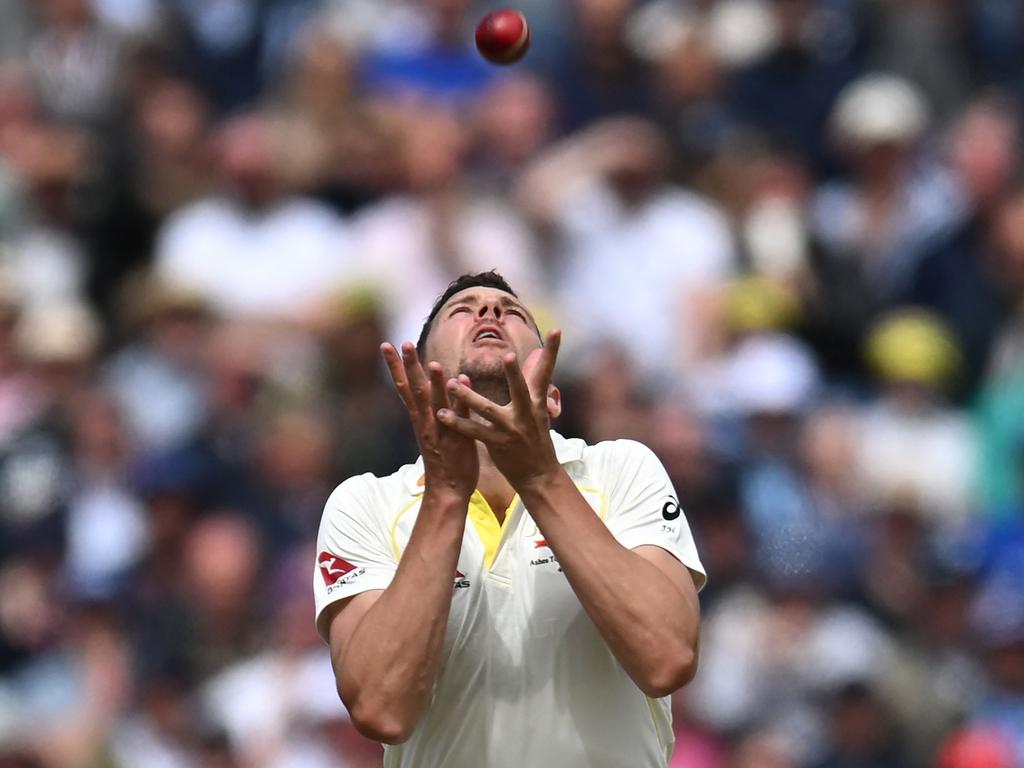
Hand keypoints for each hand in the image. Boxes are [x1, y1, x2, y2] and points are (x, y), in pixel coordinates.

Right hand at [381, 342, 477, 498]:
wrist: (448, 491)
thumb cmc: (445, 459)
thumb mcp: (441, 428)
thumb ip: (446, 403)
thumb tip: (452, 379)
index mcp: (420, 418)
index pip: (405, 387)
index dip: (396, 367)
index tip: (388, 345)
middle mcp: (426, 423)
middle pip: (413, 390)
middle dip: (407, 367)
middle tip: (401, 344)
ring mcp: (440, 432)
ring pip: (434, 405)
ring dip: (433, 384)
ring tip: (432, 362)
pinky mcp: (457, 441)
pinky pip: (458, 418)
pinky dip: (458, 401)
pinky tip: (461, 382)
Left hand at [437, 330, 562, 490]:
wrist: (539, 476)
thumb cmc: (536, 439)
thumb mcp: (539, 410)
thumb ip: (532, 381)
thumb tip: (535, 355)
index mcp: (537, 402)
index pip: (546, 372)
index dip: (553, 351)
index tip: (558, 329)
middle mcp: (526, 413)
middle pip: (520, 388)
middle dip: (514, 373)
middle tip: (508, 355)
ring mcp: (512, 429)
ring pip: (488, 410)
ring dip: (468, 396)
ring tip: (451, 384)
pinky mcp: (498, 444)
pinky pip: (474, 431)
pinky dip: (457, 423)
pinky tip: (441, 414)